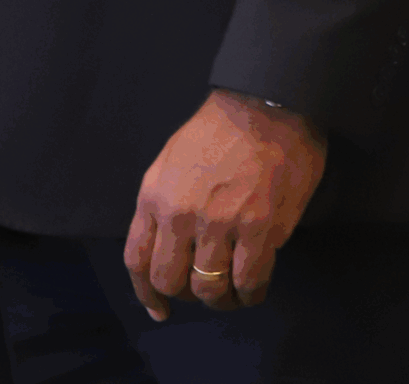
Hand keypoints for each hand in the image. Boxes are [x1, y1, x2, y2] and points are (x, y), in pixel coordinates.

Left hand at [123, 89, 325, 318]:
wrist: (271, 101)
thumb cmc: (223, 126)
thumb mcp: (172, 159)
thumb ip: (163, 202)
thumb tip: (168, 245)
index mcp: (156, 196)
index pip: (138, 261)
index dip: (147, 293)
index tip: (160, 307)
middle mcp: (181, 215)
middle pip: (171, 281)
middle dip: (186, 294)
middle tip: (206, 288)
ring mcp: (222, 224)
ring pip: (209, 288)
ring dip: (221, 299)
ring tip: (234, 293)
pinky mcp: (261, 228)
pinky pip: (249, 280)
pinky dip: (251, 292)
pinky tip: (255, 287)